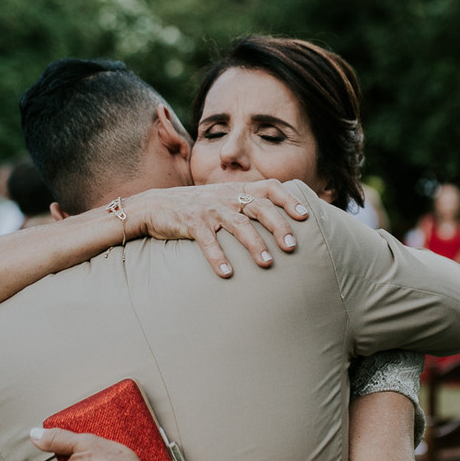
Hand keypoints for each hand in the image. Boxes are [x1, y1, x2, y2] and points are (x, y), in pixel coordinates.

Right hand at [124, 179, 308, 278]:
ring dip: (254, 244)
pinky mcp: (190, 221)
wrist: (154, 205)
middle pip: (259, 207)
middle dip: (278, 226)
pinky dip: (217, 257)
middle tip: (292, 247)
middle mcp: (226, 195)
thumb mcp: (221, 200)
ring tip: (267, 264)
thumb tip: (274, 222)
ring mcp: (208, 208)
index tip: (305, 216)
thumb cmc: (194, 207)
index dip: (289, 200)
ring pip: (237, 224)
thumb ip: (244, 205)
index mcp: (236, 189)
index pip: (270, 187)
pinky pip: (207, 240)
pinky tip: (227, 274)